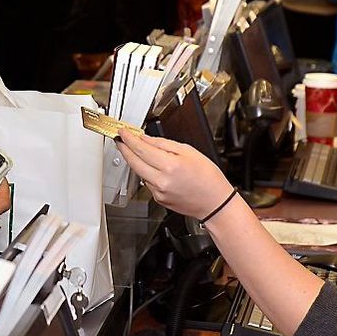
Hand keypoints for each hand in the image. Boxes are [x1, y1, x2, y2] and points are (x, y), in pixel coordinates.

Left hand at [116, 128, 231, 219]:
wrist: (215, 203)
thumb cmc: (208, 178)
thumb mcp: (189, 151)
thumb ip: (164, 144)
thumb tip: (146, 139)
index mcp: (170, 166)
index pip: (141, 149)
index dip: (129, 139)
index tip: (123, 132)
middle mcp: (161, 181)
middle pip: (133, 162)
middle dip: (125, 149)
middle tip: (121, 139)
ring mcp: (158, 192)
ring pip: (139, 172)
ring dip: (135, 160)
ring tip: (138, 151)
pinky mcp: (158, 199)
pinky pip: (147, 182)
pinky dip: (147, 173)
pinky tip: (154, 168)